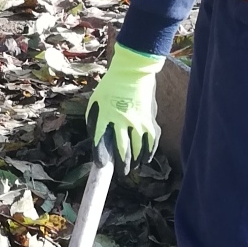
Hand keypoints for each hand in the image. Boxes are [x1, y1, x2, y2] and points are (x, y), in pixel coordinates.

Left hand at [87, 41, 163, 169]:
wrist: (133, 72)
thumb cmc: (110, 88)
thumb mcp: (96, 102)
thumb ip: (95, 122)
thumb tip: (98, 140)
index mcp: (106, 116)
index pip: (101, 142)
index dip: (101, 156)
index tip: (102, 166)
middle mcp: (122, 121)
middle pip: (123, 150)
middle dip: (121, 165)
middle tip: (121, 174)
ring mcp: (138, 121)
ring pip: (139, 149)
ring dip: (135, 161)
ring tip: (132, 167)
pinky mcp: (150, 119)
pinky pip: (152, 141)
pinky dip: (149, 152)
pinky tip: (146, 158)